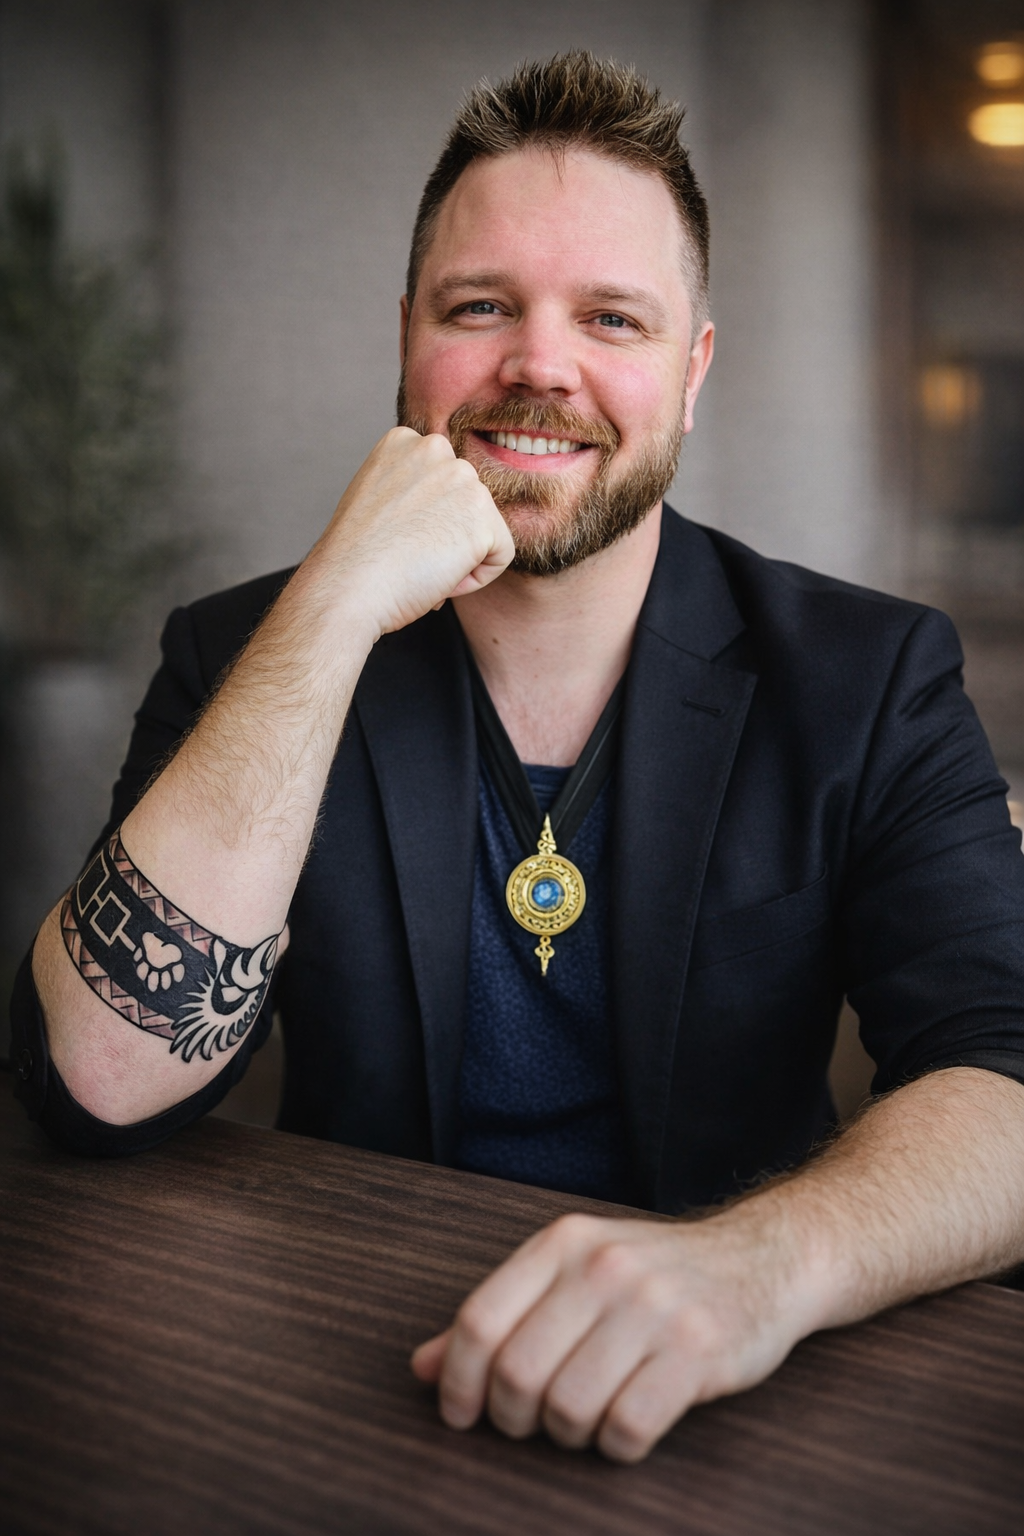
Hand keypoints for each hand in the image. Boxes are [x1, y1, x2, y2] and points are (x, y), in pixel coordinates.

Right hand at [308, 426, 513, 638]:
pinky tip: (439, 577)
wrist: (346, 586)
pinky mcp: (482, 515)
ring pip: (484, 529)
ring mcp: (461, 478)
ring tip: (418, 565)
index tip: (392, 536)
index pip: (443, 486)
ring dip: (458, 558)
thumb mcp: (377, 501)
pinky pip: (500, 555)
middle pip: (467, 505)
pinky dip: (474, 579)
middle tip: (405, 555)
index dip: (422, 522)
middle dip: (445, 538)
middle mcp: (435, 448)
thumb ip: (412, 490)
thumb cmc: (355, 559)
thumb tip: (446, 512)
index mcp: (404, 441)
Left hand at [411, 1209, 810, 1462]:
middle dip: (514, 1417)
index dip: (458, 1381)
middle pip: (518, 1372)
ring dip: (567, 1434)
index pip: (480, 1320)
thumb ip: (501, 1315)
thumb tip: (421, 1367)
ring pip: (569, 1408)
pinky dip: (616, 1445)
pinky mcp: (698, 1353)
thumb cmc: (653, 1276)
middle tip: (533, 1422)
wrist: (764, 1258)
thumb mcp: (572, 1274)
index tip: (462, 1414)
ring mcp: (655, 1308)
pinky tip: (627, 1424)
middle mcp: (605, 1268)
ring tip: (585, 1419)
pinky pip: (627, 1428)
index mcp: (564, 1242)